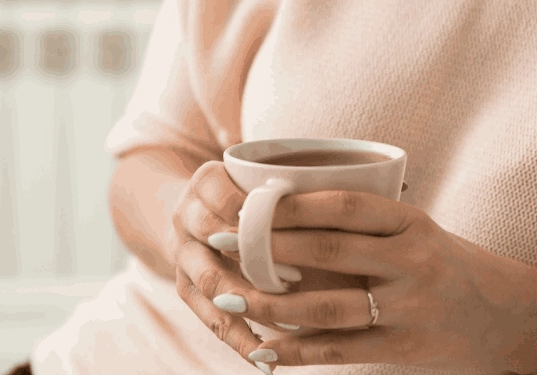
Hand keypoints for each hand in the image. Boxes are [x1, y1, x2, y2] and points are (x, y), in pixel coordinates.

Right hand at [170, 161, 294, 373]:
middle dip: (253, 262)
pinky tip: (267, 363)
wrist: (199, 206)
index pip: (229, 198)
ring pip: (209, 286)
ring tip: (289, 329)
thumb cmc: (252, 192)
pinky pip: (210, 320)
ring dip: (249, 307)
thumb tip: (355, 193)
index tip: (297, 229)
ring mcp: (182, 255)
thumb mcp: (264, 179)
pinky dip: (240, 342)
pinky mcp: (185, 289)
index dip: (259, 216)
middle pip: (213, 241)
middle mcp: (187, 216)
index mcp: (207, 182)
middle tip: (297, 280)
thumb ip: (293, 188)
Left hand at [202, 189, 536, 373]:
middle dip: (266, 246)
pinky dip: (295, 351)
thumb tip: (290, 207)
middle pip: (328, 250)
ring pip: (326, 306)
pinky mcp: (402, 349)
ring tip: (230, 299)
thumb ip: (368, 221)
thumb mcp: (419, 231)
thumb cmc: (451, 265)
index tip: (246, 201)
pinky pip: (338, 351)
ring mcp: (408, 309)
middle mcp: (412, 262)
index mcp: (413, 223)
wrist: (510, 317)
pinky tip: (261, 349)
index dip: (291, 203)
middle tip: (218, 242)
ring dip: (270, 304)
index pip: (345, 205)